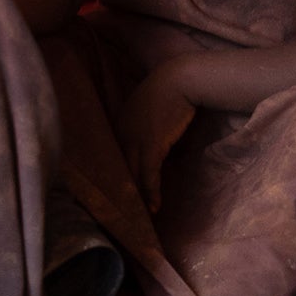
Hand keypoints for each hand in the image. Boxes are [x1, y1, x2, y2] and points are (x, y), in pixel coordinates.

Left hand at [118, 65, 195, 212]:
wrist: (181, 78)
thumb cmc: (171, 90)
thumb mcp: (150, 108)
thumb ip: (145, 126)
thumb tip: (152, 145)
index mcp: (119, 123)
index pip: (114, 156)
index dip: (117, 177)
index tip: (119, 193)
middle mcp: (121, 132)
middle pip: (118, 169)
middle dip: (121, 192)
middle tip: (123, 212)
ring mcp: (134, 139)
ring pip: (132, 175)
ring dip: (138, 197)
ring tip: (142, 217)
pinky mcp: (152, 145)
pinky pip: (149, 174)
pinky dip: (152, 192)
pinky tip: (155, 207)